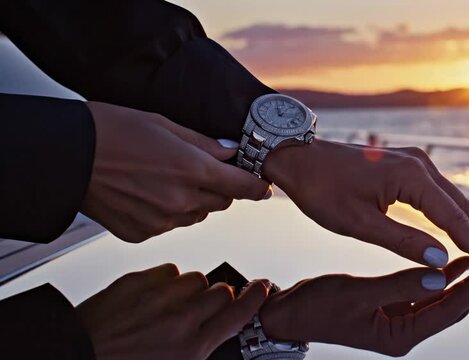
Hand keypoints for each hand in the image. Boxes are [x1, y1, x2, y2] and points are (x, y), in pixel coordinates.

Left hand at [76, 264, 269, 359]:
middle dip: (217, 299)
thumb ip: (202, 347)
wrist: (76, 357)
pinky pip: (169, 271)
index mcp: (192, 347)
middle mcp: (180, 318)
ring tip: (171, 307)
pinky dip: (166, 282)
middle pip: (222, 291)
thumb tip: (218, 330)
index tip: (261, 288)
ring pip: (196, 278)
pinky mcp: (139, 280)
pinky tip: (153, 298)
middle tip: (200, 312)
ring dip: (190, 290)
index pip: (239, 313)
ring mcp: (160, 296)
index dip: (255, 298)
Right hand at [82, 102, 269, 241]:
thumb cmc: (112, 131)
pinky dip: (166, 213)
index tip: (263, 186)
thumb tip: (231, 152)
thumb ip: (204, 144)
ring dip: (193, 201)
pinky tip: (146, 193)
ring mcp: (161, 221)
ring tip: (165, 178)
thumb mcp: (165, 125)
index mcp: (192, 170)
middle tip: (201, 170)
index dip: (256, 187)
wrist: (66, 156)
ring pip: (196, 215)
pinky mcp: (141, 234)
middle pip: (221, 203)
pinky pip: (168, 225)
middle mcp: (181, 201)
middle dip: (220, 188)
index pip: (243, 187)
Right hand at [260, 257, 468, 356]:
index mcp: (399, 336)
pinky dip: (441, 275)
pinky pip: (425, 290)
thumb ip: (400, 285)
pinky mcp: (391, 306)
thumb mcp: (357, 295)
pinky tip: (455, 261)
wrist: (290, 313)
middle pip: (452, 306)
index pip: (448, 310)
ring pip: (441, 297)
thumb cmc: (317, 307)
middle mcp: (404, 332)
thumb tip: (441, 275)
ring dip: (465, 280)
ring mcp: (399, 320)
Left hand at [263, 139, 468, 272]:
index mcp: (412, 176)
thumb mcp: (358, 222)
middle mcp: (421, 163)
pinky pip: (439, 195)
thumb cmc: (322, 189)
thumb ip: (401, 241)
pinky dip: (455, 217)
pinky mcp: (408, 166)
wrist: (299, 158)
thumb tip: (441, 260)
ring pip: (454, 201)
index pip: (454, 219)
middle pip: (463, 208)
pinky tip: (464, 234)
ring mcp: (416, 162)